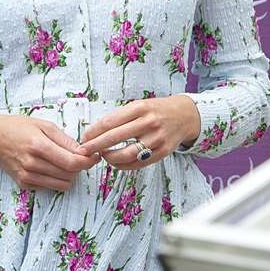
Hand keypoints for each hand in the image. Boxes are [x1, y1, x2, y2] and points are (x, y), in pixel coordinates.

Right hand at [0, 113, 98, 190]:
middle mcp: (32, 164)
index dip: (88, 162)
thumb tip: (84, 152)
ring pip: (63, 184)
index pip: (72, 163)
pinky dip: (55, 178)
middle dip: (79, 167)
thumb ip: (65, 140)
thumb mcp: (43, 125)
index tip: (94, 156)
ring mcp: (27, 176)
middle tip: (77, 156)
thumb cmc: (17, 127)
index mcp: (38, 146)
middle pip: (70, 175)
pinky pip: (50, 186)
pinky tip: (49, 166)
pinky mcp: (24, 184)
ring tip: (63, 161)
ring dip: (69, 174)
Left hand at [77, 95, 200, 168]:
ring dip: (109, 157)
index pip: (109, 121)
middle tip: (83, 151)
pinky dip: (124, 165)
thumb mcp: (139, 105)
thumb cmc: (156, 110)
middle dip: (95, 145)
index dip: (94, 131)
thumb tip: (95, 131)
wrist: (186, 115)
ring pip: (127, 154)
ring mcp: (157, 139)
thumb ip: (120, 117)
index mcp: (139, 108)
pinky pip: (139, 163)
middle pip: (115, 137)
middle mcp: (148, 122)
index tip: (84, 137)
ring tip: (101, 156)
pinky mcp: (163, 152)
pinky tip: (115, 162)